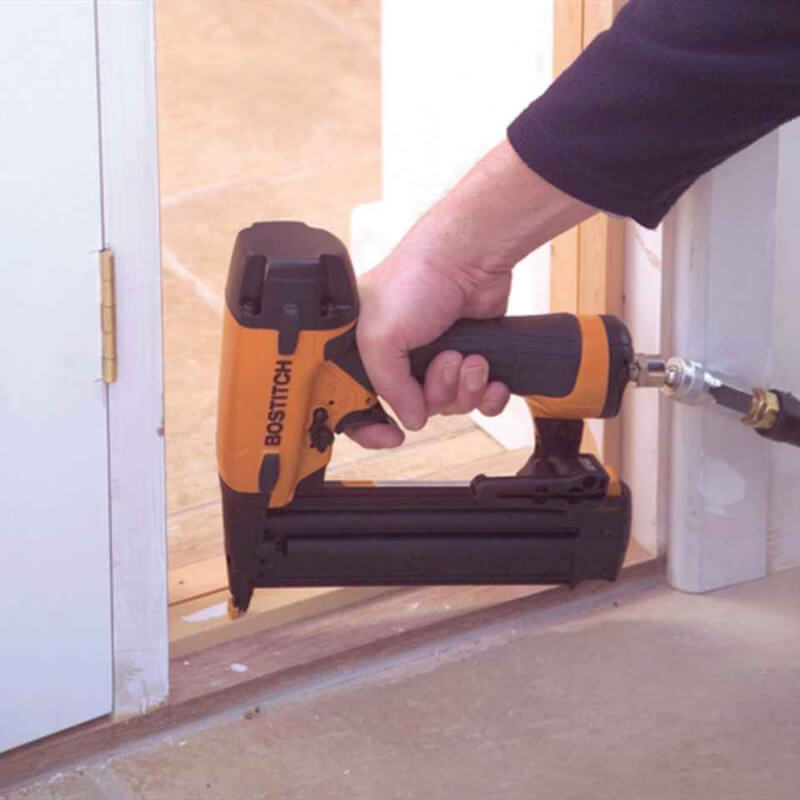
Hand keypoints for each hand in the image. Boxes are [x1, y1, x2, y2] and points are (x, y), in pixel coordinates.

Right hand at [350, 240, 512, 448]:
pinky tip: (489, 375)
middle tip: (443, 361)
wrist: (469, 257)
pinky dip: (488, 394)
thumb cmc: (416, 279)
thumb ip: (388, 386)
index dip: (371, 427)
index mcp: (366, 351)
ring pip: (451, 406)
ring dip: (464, 386)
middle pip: (415, 409)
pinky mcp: (471, 357)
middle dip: (436, 392)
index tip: (388, 435)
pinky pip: (480, 400)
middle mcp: (400, 357)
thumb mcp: (379, 337)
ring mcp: (437, 358)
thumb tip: (411, 418)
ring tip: (470, 357)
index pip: (360, 404)